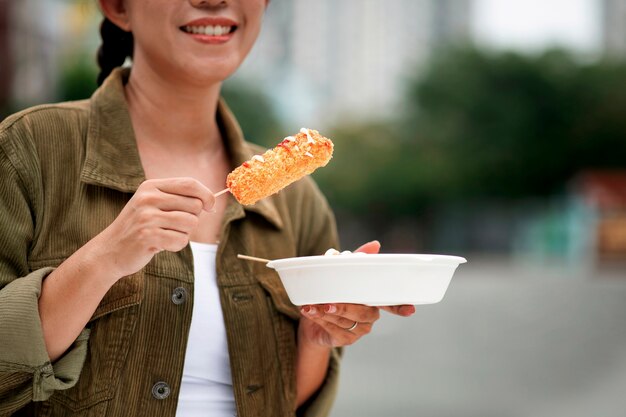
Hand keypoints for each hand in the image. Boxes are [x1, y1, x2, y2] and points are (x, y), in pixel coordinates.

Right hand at [93, 177, 214, 278]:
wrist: (109, 251)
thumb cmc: (139, 227)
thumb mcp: (152, 204)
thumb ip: (178, 198)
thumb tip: (210, 201)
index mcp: (151, 186)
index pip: (190, 183)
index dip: (206, 195)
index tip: (210, 207)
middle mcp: (148, 198)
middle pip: (195, 205)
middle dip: (192, 219)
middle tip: (174, 227)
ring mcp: (147, 217)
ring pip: (191, 223)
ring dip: (184, 233)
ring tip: (166, 235)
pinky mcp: (147, 236)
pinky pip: (181, 240)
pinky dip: (176, 246)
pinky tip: (160, 245)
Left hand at [298, 240, 414, 347]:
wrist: (310, 319)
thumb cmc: (330, 293)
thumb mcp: (339, 273)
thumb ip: (353, 259)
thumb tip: (374, 245)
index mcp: (372, 299)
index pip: (391, 303)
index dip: (400, 306)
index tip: (410, 310)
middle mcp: (370, 316)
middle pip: (363, 313)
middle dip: (345, 307)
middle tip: (329, 303)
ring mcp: (359, 330)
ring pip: (345, 321)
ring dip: (327, 313)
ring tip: (313, 305)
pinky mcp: (345, 340)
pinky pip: (334, 330)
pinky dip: (320, 320)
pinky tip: (309, 311)